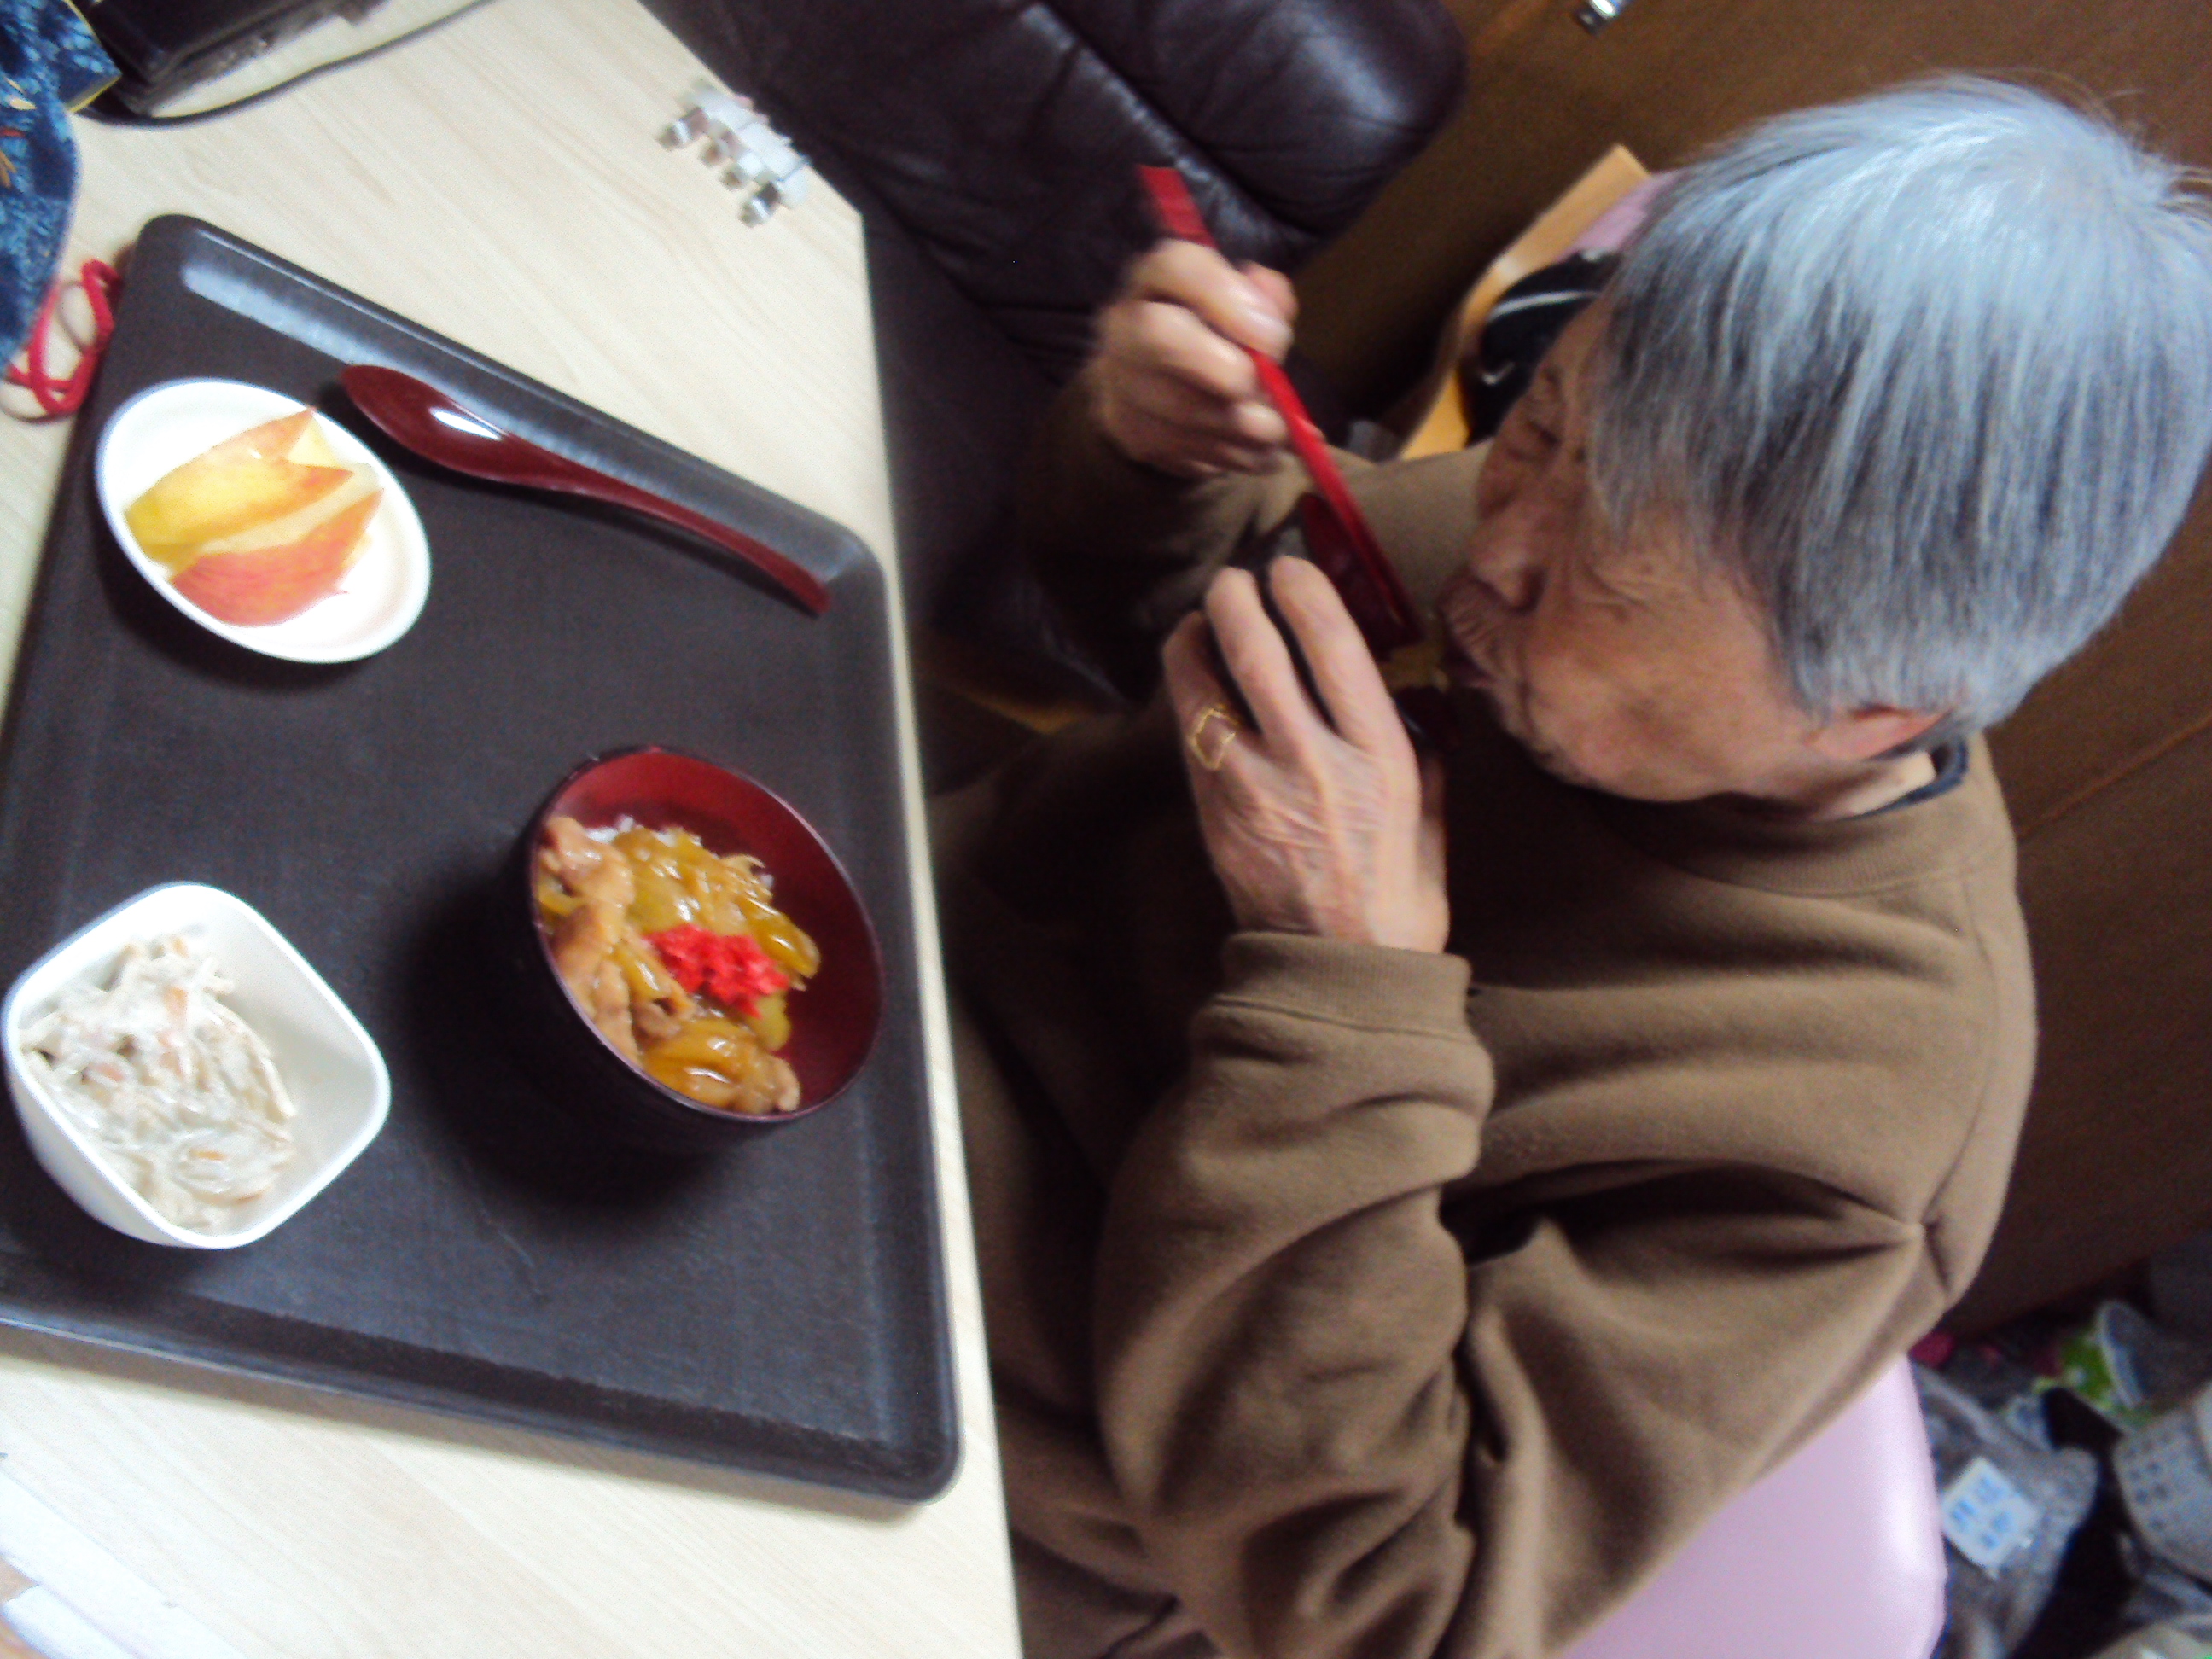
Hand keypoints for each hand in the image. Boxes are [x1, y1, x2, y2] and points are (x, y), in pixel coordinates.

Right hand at [1093, 240, 1295, 477]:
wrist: (1154, 394)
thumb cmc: (1212, 338)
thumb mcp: (1243, 307)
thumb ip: (1265, 298)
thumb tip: (1270, 303)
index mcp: (1156, 280)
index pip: (1173, 266)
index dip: (1225, 296)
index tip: (1272, 335)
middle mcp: (1125, 325)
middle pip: (1156, 335)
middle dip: (1223, 367)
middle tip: (1265, 389)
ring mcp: (1120, 383)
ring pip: (1180, 408)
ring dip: (1242, 426)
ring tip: (1278, 431)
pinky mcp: (1130, 434)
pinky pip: (1186, 451)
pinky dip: (1235, 456)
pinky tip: (1258, 453)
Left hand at [1164, 560, 1448, 952]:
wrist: (1336, 968)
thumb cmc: (1396, 893)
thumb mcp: (1427, 813)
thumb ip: (1415, 747)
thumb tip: (1399, 691)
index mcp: (1378, 757)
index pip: (1334, 646)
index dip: (1305, 592)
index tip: (1291, 567)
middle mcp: (1312, 762)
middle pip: (1257, 652)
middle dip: (1237, 599)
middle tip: (1233, 580)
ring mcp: (1253, 787)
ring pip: (1206, 687)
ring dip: (1196, 639)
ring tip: (1200, 620)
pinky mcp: (1213, 811)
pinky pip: (1192, 732)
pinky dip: (1188, 693)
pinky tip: (1193, 676)